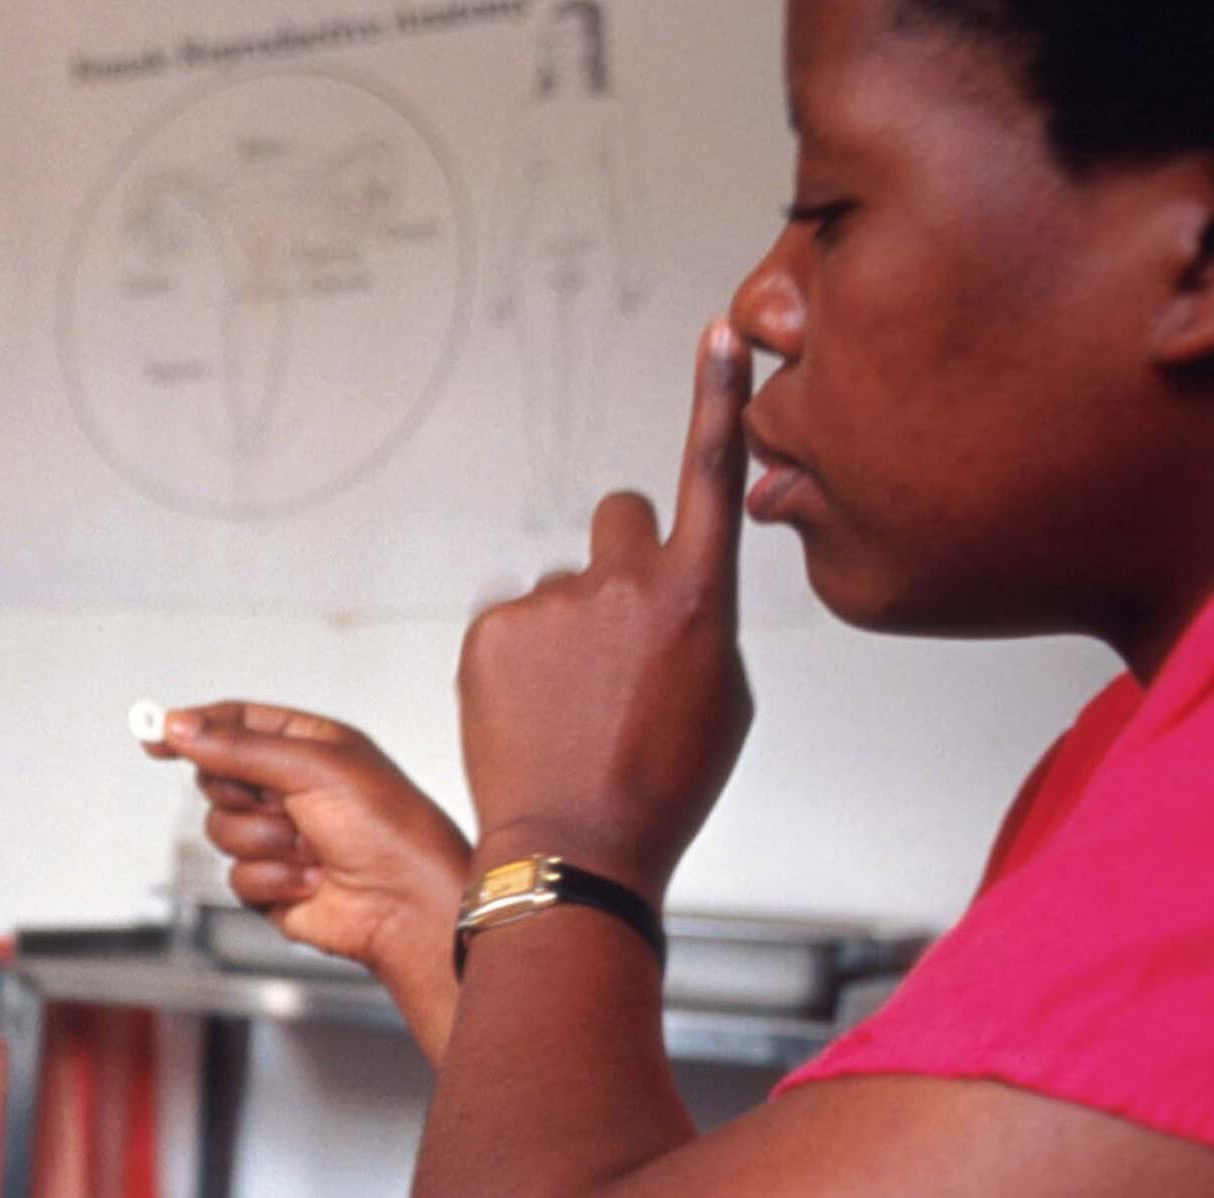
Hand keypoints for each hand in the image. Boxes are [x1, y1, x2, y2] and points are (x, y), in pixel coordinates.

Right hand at [151, 702, 471, 1059]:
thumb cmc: (388, 828)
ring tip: (310, 848)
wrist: (408, 905)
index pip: (235, 723)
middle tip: (279, 803)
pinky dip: (273, 879)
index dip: (193, 727)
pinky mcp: (272, 882)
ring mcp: (279, 836)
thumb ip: (239, 747)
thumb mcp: (313, 768)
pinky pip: (236, 875)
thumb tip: (179, 725)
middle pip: (217, 779)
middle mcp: (291, 787)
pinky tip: (312, 879)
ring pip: (221, 830)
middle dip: (243, 796)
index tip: (155, 734)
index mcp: (307, 745)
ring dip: (263, 842)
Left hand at [457, 320, 753, 897]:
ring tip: (572, 708)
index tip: (724, 332)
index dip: (718, 398)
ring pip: (564, 586)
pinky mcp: (490, 628)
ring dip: (568, 626)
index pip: (711, 471)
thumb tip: (670, 597)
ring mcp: (550, 602)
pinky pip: (514, 620)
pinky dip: (521, 656)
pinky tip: (533, 713)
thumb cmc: (662, 783)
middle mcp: (623, 581)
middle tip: (616, 639)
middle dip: (621, 558)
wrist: (574, 848)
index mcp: (696, 595)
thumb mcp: (721, 698)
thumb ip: (698, 621)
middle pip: (619, 518)